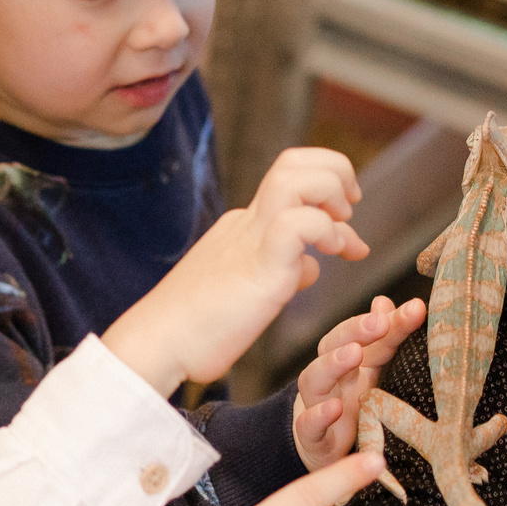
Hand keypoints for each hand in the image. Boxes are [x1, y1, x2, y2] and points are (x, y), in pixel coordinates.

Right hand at [104, 148, 368, 394]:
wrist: (156, 344)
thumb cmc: (197, 330)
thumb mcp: (252, 292)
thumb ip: (284, 271)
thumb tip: (311, 267)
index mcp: (244, 228)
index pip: (291, 182)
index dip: (328, 190)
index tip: (347, 230)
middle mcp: (247, 223)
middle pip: (293, 161)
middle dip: (335, 172)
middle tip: (350, 211)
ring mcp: (250, 238)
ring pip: (295, 176)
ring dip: (331, 191)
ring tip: (341, 229)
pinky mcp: (256, 263)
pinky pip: (296, 223)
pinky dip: (324, 230)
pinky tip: (331, 256)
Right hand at [291, 294, 425, 472]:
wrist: (321, 445)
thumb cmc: (350, 400)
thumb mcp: (372, 369)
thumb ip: (384, 337)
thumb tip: (385, 300)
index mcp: (344, 357)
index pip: (359, 331)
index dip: (384, 319)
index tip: (414, 309)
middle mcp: (328, 375)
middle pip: (331, 345)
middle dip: (355, 331)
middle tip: (380, 322)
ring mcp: (317, 403)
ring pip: (314, 378)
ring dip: (332, 363)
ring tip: (354, 353)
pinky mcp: (313, 436)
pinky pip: (308, 424)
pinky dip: (318, 415)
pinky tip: (335, 408)